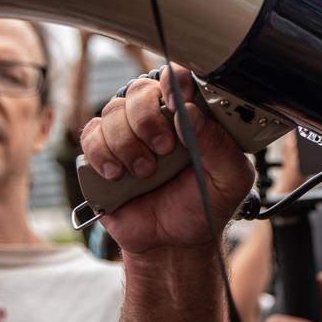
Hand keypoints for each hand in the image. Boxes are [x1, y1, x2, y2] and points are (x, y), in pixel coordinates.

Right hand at [80, 64, 253, 254]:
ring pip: (113, 111)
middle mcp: (158, 118)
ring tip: (146, 172)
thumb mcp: (230, 179)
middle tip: (165, 150)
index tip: (176, 105)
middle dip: (149, 121)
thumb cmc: (203, 205)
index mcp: (192, 115)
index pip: (180, 77)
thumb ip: (219, 144)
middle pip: (140, 90)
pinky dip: (102, 154)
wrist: (172, 244)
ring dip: (128, 144)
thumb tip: (190, 113)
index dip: (174, 83)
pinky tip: (118, 175)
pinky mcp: (103, 153)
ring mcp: (128, 134)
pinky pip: (91, 135)